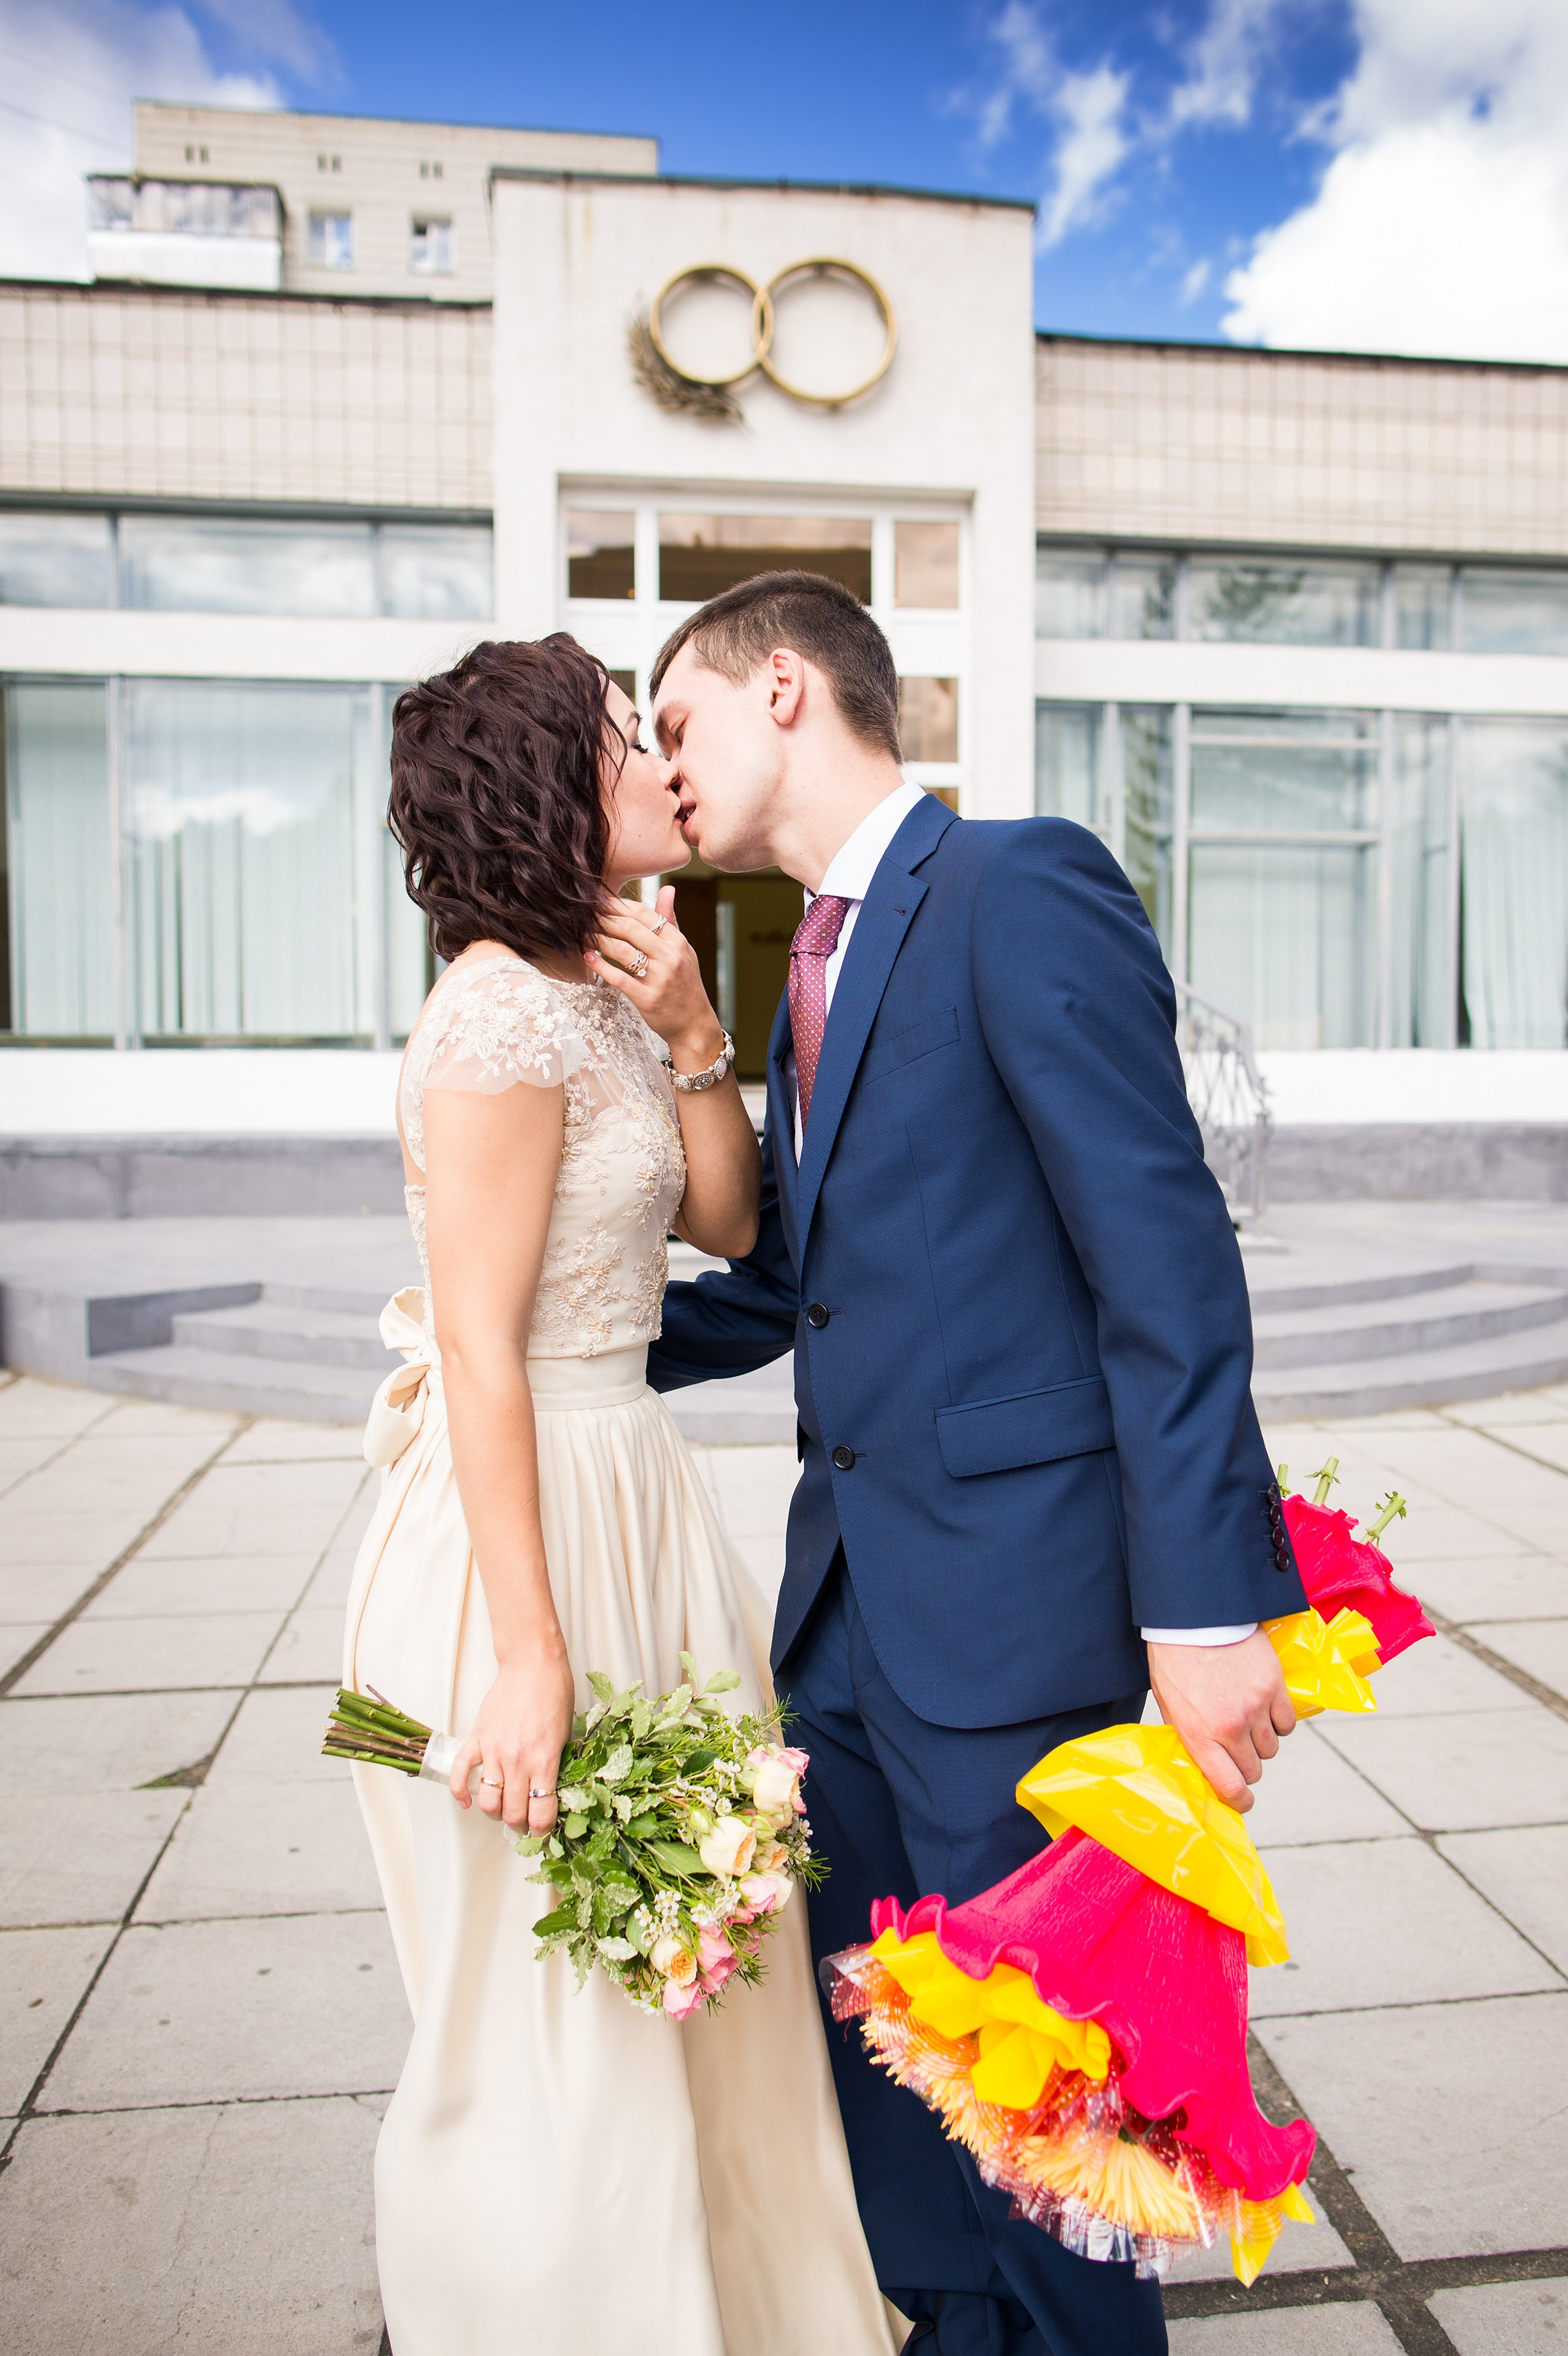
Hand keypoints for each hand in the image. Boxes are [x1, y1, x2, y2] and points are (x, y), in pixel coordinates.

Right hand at [449, 1638, 574, 1837]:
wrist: (532, 1664)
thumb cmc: (554, 1693)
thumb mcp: (567, 1733)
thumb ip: (557, 1765)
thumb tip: (552, 1792)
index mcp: (545, 1760)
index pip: (541, 1813)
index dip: (542, 1830)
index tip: (542, 1831)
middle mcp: (518, 1760)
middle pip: (513, 1813)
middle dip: (519, 1826)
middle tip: (523, 1824)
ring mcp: (494, 1750)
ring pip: (488, 1800)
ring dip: (495, 1812)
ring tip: (502, 1810)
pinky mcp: (477, 1739)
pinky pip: (460, 1772)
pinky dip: (460, 1792)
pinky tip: (467, 1802)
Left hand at [587, 888, 725, 1070]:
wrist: (694, 1024)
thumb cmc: (685, 985)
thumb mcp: (683, 950)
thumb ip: (671, 920)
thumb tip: (668, 889)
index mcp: (677, 942)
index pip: (645, 914)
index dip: (619, 904)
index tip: (600, 900)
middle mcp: (670, 957)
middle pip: (631, 929)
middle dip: (604, 919)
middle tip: (585, 913)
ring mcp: (659, 978)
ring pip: (623, 951)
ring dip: (599, 940)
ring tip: (584, 933)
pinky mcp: (647, 999)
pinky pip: (620, 978)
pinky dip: (601, 966)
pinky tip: (588, 957)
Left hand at [1146, 1629, 1295, 1812]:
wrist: (1194, 1615)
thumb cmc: (1174, 1657)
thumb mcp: (1168, 1702)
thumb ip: (1187, 1735)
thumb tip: (1202, 1762)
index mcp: (1199, 1736)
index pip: (1230, 1787)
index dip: (1239, 1801)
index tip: (1242, 1800)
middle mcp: (1231, 1728)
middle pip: (1254, 1770)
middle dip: (1246, 1765)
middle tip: (1237, 1748)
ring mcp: (1256, 1708)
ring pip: (1272, 1748)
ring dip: (1262, 1741)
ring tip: (1248, 1720)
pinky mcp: (1275, 1688)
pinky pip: (1287, 1723)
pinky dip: (1279, 1721)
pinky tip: (1264, 1707)